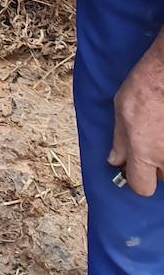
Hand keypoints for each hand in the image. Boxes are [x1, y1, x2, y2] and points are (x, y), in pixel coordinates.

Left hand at [109, 37, 163, 196]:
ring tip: (160, 131)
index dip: (137, 178)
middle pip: (162, 177)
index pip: (142, 187)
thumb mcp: (121, 110)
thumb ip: (120, 140)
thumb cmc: (145, 86)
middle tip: (151, 142)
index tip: (135, 167)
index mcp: (144, 153)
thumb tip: (115, 160)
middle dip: (155, 165)